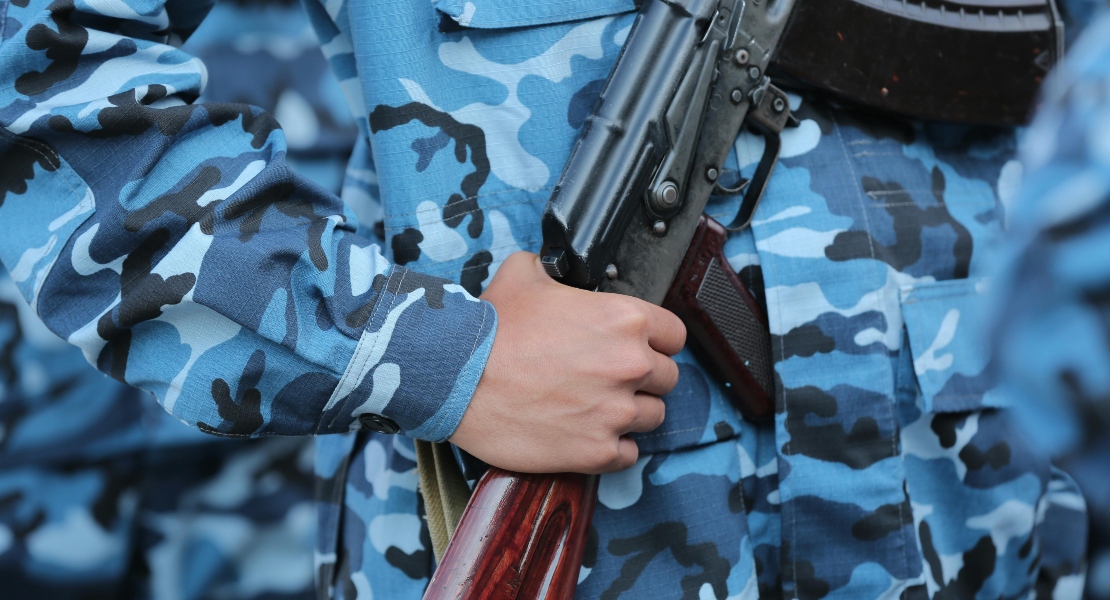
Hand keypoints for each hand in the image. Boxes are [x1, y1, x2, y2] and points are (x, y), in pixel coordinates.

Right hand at [449, 252, 685, 473]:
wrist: (456, 377)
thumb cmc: (489, 329)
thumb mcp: (524, 273)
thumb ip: (555, 270)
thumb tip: (556, 269)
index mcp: (624, 319)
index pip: (674, 335)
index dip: (655, 341)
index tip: (637, 347)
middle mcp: (630, 365)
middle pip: (666, 378)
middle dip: (642, 378)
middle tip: (608, 379)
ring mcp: (616, 412)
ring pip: (652, 417)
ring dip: (630, 413)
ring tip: (596, 408)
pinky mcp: (596, 451)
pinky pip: (628, 454)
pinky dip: (612, 448)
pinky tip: (586, 434)